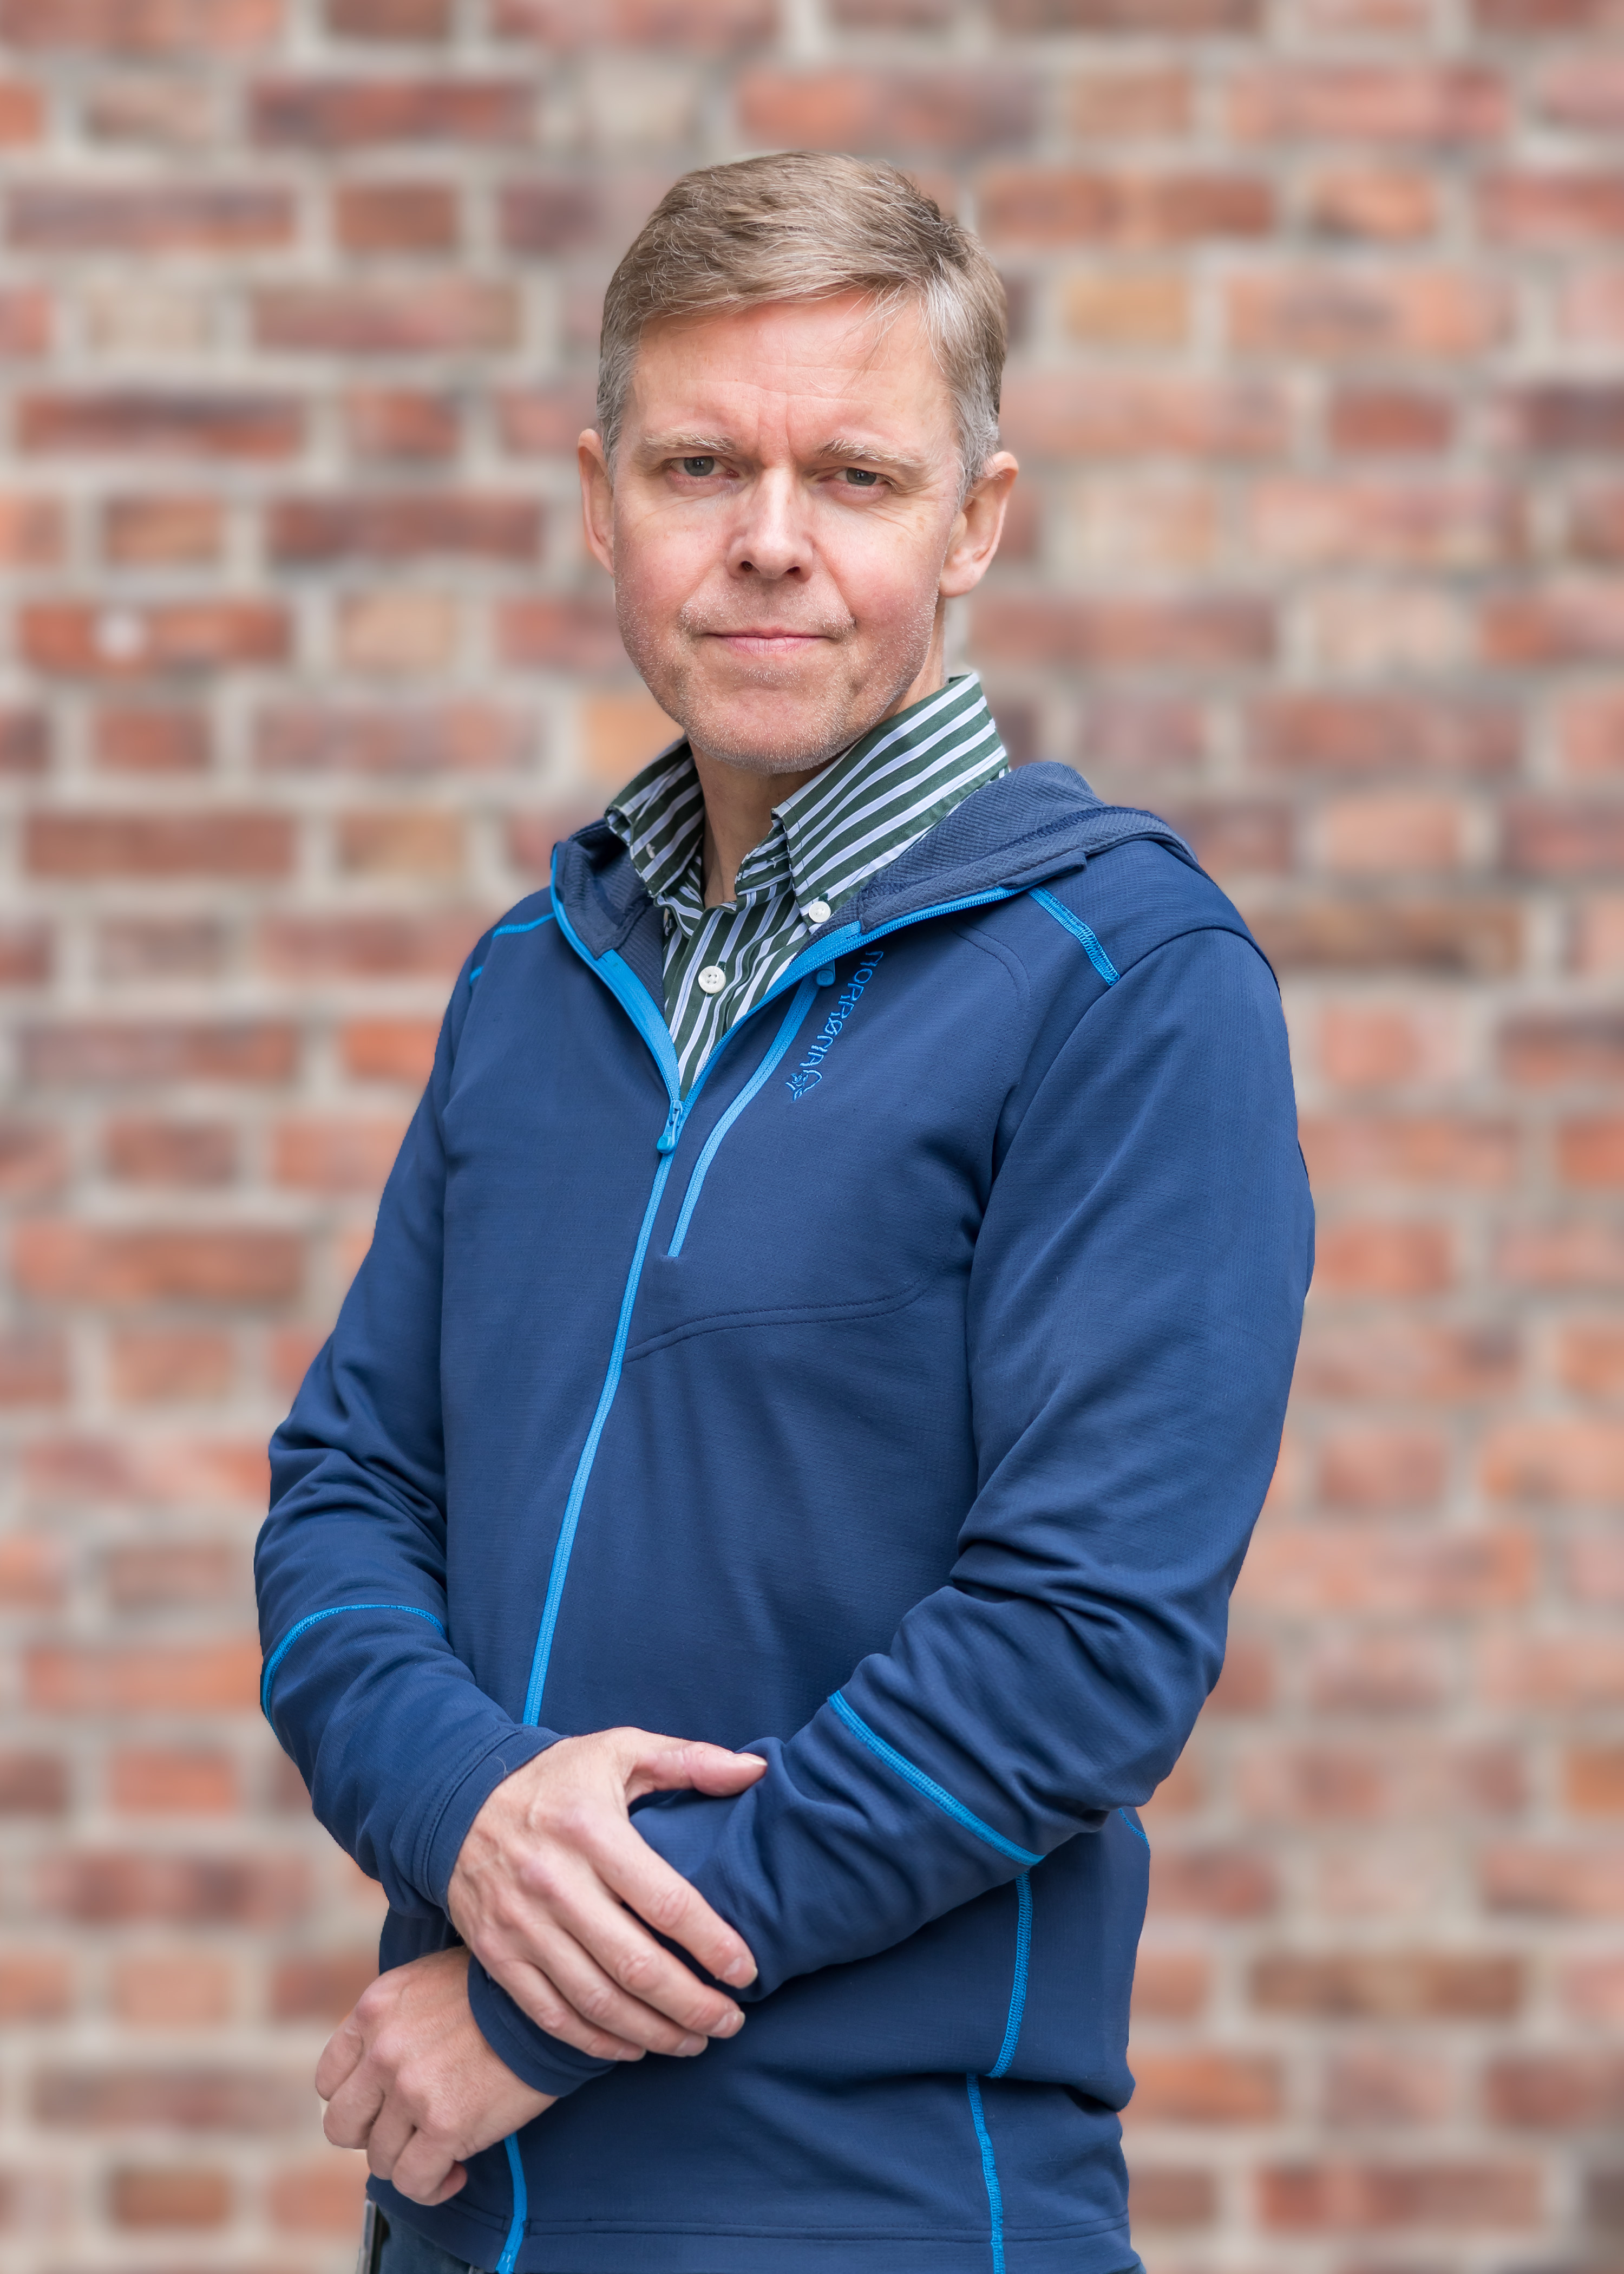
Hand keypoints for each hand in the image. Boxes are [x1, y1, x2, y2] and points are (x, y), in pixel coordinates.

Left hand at [317, 1947, 554, 2206]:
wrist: (552, 1999)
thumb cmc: (499, 1991)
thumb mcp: (429, 1982)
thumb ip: (395, 2021)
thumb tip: (383, 2066)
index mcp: (375, 2009)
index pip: (330, 2079)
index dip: (358, 2100)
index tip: (385, 2105)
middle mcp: (383, 2049)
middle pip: (343, 2125)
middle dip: (374, 2135)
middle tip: (409, 2130)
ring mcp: (410, 2089)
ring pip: (380, 2158)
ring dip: (409, 2160)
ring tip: (441, 2150)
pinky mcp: (445, 2124)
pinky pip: (414, 2182)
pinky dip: (433, 2186)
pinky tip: (455, 2171)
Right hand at [447, 1726, 765, 2063]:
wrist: (455, 1801)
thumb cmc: (556, 1778)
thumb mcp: (619, 1750)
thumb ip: (689, 1760)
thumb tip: (754, 1772)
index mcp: (591, 1830)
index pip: (666, 1902)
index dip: (714, 1945)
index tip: (747, 1972)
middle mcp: (554, 1882)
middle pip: (635, 1966)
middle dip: (692, 2005)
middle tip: (731, 2022)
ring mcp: (521, 1925)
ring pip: (596, 2001)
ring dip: (653, 2033)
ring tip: (695, 2042)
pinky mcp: (497, 1956)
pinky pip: (552, 2015)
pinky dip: (596, 2042)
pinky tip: (635, 2047)